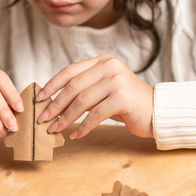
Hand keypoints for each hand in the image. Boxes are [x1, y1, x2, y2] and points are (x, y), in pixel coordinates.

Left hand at [35, 54, 153, 138]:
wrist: (156, 111)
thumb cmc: (126, 103)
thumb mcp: (104, 89)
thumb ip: (84, 89)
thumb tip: (53, 102)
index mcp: (102, 61)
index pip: (70, 71)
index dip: (52, 85)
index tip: (39, 99)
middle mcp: (109, 66)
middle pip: (73, 86)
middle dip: (55, 104)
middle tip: (43, 118)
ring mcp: (117, 80)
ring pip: (82, 101)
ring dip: (65, 118)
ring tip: (55, 129)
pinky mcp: (122, 97)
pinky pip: (95, 114)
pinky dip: (83, 126)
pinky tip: (75, 134)